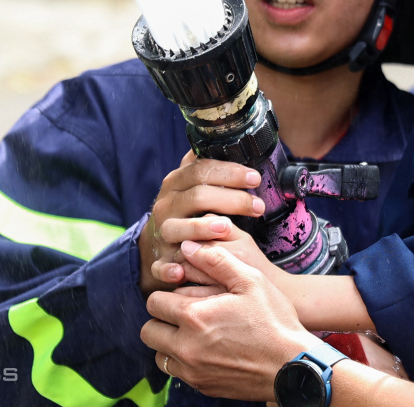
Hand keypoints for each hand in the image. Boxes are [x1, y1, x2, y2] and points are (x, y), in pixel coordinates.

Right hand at [139, 150, 265, 295]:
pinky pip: (160, 266)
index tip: (255, 178)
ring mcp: (161, 232)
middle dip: (231, 199)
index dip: (230, 172)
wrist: (155, 247)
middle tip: (257, 206)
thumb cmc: (186, 212)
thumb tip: (234, 142)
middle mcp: (166, 205)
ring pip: (177, 228)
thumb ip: (209, 168)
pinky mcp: (158, 260)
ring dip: (201, 228)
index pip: (202, 170)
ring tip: (226, 228)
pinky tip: (181, 271)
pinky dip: (169, 269)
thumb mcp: (192, 186)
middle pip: (197, 196)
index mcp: (177, 183)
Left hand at [142, 240, 317, 399]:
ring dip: (170, 342)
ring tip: (194, 333)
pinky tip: (207, 350)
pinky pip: (177, 373)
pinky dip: (184, 361)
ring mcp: (192, 371)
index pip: (154, 303)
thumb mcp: (251, 281)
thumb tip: (188, 246)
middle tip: (184, 314)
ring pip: (159, 355)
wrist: (292, 366)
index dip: (167, 295)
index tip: (183, 296)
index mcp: (194, 316)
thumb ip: (216, 260)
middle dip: (162, 319)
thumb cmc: (274, 320)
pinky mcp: (201, 386)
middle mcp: (186, 347)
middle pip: (149, 331)